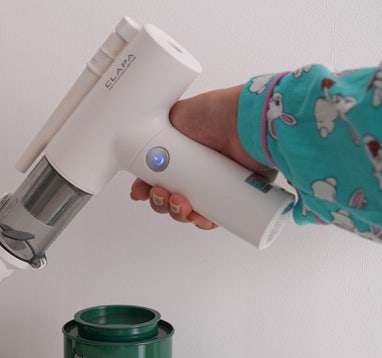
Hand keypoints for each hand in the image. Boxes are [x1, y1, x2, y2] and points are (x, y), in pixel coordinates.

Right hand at [130, 85, 273, 229]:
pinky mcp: (236, 194)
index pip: (158, 178)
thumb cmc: (215, 111)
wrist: (245, 120)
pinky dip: (203, 221)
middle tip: (161, 194)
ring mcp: (216, 183)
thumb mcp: (175, 116)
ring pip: (190, 210)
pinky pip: (216, 216)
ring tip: (179, 204)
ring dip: (177, 212)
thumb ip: (152, 127)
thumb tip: (136, 138)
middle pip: (170, 197)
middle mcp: (198, 169)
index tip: (139, 192)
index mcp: (181, 154)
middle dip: (160, 202)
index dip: (146, 189)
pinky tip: (198, 218)